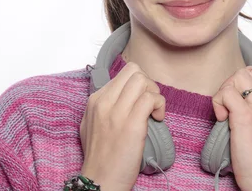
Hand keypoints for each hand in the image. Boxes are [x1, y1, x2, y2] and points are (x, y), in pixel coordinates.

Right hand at [80, 62, 165, 190]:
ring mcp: (117, 112)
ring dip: (155, 93)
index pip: (123, 73)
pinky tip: (157, 118)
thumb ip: (104, 106)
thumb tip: (122, 95)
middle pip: (134, 71)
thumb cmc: (100, 157)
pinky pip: (151, 99)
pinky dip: (160, 105)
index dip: (138, 84)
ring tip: (153, 111)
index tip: (141, 99)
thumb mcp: (91, 124)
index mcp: (95, 100)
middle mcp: (104, 102)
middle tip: (149, 103)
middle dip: (148, 84)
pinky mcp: (131, 124)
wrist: (100, 180)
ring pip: (143, 80)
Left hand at [212, 66, 251, 190]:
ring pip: (236, 78)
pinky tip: (222, 120)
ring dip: (224, 93)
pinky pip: (226, 94)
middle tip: (228, 108)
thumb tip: (239, 98)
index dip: (241, 87)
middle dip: (231, 86)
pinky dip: (218, 103)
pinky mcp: (247, 117)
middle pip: (246, 73)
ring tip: (225, 114)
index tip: (237, 106)